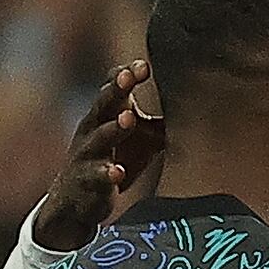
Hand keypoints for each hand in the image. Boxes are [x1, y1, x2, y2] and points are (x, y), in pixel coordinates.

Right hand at [32, 59, 163, 251]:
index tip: (144, 65)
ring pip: (99, 138)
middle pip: (102, 106)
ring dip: (114, 128)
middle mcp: (91, 131)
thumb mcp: (132, 141)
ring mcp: (86, 156)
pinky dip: (108, 174)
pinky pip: (97, 177)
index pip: (113, 89)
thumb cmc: (110, 162)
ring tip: (129, 118)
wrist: (73, 203)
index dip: (125, 76)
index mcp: (103, 117)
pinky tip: (118, 172)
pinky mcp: (86, 183)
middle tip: (129, 77)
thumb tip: (195, 109)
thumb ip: (155, 124)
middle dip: (116, 90)